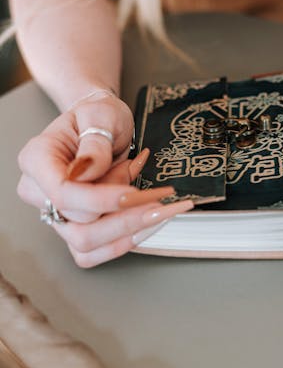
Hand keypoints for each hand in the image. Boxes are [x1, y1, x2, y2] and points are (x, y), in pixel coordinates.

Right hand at [17, 94, 193, 265]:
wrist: (102, 124)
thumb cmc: (98, 117)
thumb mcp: (102, 115)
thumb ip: (95, 141)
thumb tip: (87, 169)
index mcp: (38, 159)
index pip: (62, 192)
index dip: (99, 199)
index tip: (133, 194)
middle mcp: (40, 192)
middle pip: (77, 224)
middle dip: (125, 215)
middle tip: (160, 198)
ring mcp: (55, 213)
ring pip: (86, 244)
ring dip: (128, 229)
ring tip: (156, 204)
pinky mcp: (74, 227)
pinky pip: (94, 252)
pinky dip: (124, 240)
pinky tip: (147, 221)